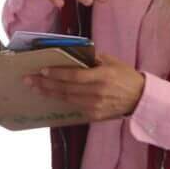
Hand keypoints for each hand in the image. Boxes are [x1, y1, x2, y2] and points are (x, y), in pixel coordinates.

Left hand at [24, 53, 144, 121]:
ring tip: (35, 88)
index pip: (74, 76)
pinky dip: (62, 101)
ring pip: (67, 99)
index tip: (42, 71)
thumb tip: (73, 53)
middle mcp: (97, 92)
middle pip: (66, 89)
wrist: (141, 99)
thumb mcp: (112, 62)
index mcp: (102, 76)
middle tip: (29, 80)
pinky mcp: (95, 115)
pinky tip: (51, 96)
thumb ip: (93, 58)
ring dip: (49, 93)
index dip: (57, 74)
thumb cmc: (126, 76)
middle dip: (45, 84)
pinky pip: (74, 107)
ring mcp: (96, 106)